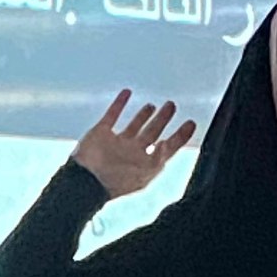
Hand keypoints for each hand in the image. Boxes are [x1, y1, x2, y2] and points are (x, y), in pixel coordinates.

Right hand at [71, 90, 196, 198]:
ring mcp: (116, 144)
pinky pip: (112, 116)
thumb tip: (168, 145)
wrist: (86, 181)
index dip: (180, 135)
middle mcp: (132, 153)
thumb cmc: (114, 182)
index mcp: (144, 164)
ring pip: (133, 126)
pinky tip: (126, 94)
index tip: (190, 123)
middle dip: (162, 120)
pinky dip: (119, 104)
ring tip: (152, 105)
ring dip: (142, 115)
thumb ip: (158, 157)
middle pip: (151, 133)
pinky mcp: (101, 134)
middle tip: (171, 106)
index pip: (167, 147)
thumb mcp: (145, 172)